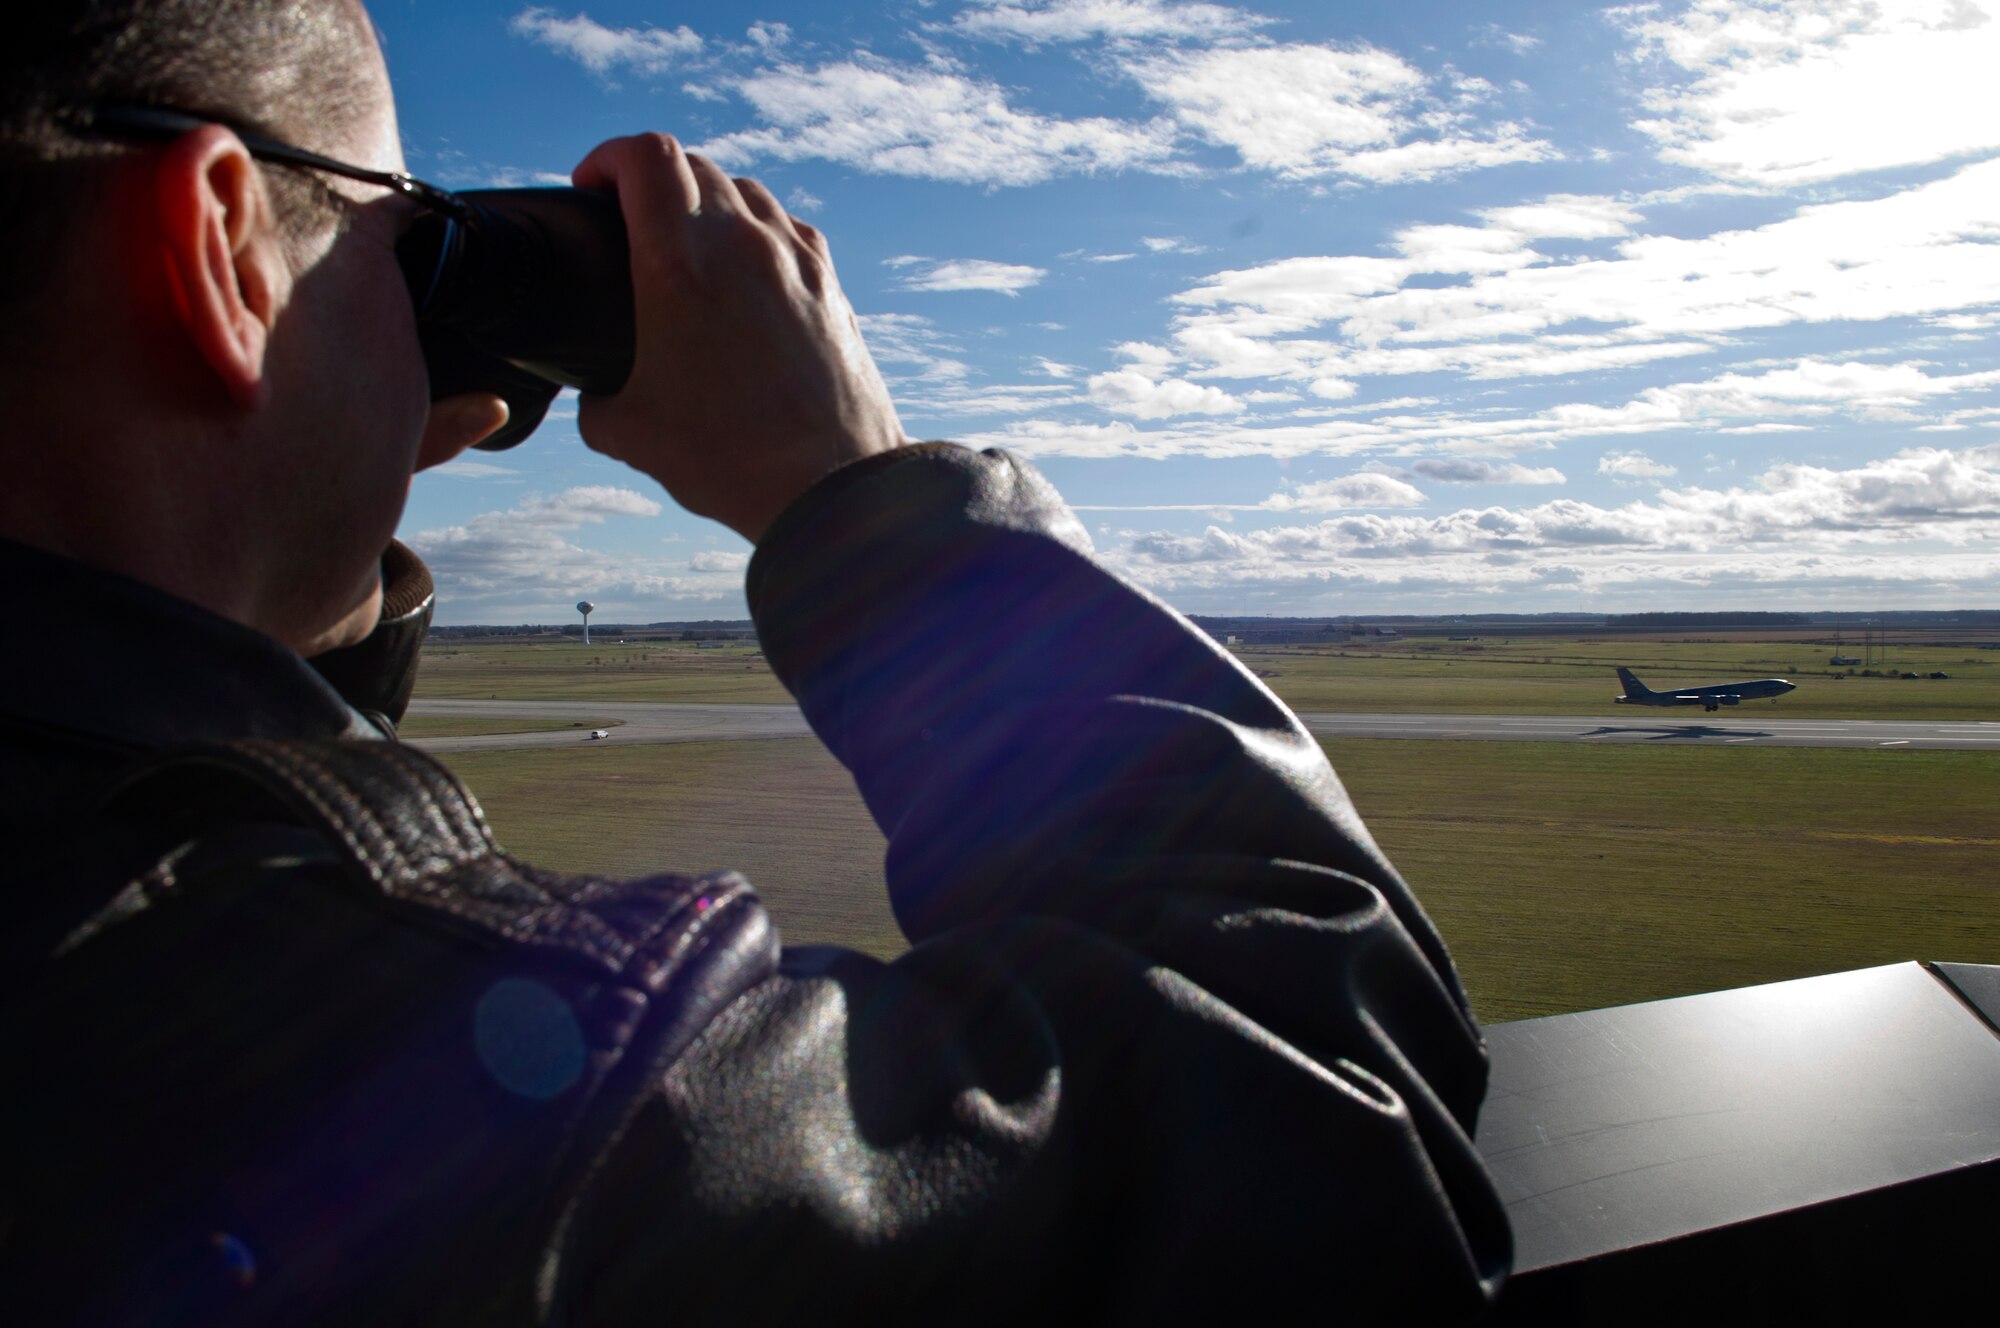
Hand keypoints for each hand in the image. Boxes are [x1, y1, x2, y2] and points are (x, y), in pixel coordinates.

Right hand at [571, 134, 906, 542]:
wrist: (831, 487)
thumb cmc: (731, 460)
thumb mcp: (626, 432)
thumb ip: (593, 396)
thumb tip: (593, 390)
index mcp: (681, 261)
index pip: (645, 156)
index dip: (607, 159)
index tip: (590, 191)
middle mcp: (743, 243)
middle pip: (693, 165)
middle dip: (651, 179)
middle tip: (629, 219)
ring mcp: (795, 259)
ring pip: (745, 190)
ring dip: (707, 200)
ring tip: (688, 242)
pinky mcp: (831, 285)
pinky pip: (787, 228)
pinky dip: (757, 230)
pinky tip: (747, 271)